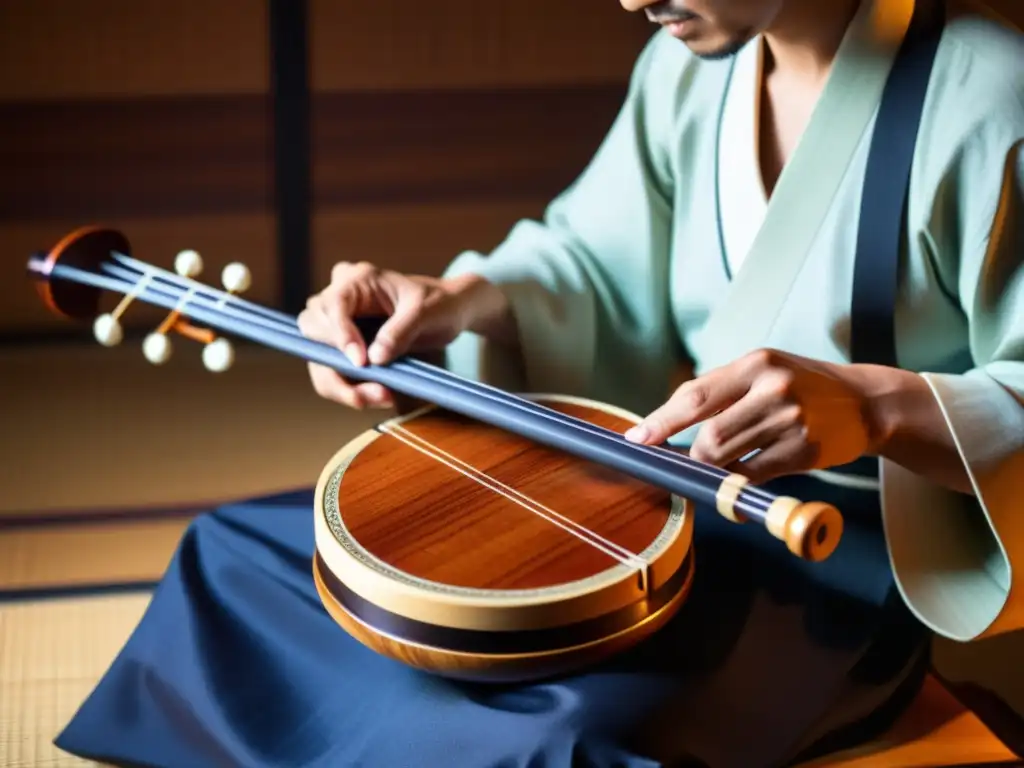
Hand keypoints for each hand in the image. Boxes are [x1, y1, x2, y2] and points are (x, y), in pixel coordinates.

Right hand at [297, 261, 510, 408]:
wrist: (449, 313)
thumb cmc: (439, 304)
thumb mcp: (427, 312)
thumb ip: (401, 331)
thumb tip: (375, 358)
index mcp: (359, 279)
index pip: (333, 305)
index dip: (340, 335)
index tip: (360, 362)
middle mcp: (341, 298)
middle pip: (313, 331)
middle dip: (336, 365)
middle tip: (372, 389)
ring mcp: (339, 322)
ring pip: (318, 356)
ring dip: (341, 385)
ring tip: (381, 398)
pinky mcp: (344, 346)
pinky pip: (332, 370)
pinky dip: (349, 389)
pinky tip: (379, 396)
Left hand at [624, 349, 881, 482]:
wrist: (867, 402)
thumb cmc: (803, 386)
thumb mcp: (764, 371)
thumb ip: (722, 392)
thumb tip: (668, 425)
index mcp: (756, 364)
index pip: (695, 396)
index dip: (661, 421)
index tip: (637, 439)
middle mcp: (774, 390)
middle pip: (709, 436)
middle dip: (688, 456)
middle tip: (680, 463)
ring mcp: (791, 423)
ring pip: (727, 459)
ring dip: (709, 472)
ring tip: (708, 471)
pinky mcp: (805, 452)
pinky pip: (753, 476)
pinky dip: (735, 485)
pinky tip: (734, 484)